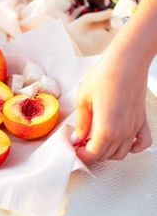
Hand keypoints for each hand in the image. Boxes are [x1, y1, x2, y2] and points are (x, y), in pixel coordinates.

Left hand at [75, 45, 151, 163]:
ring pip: (121, 153)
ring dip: (106, 152)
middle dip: (90, 153)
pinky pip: (141, 143)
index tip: (73, 149)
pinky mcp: (141, 120)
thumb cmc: (105, 75)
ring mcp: (134, 127)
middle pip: (105, 155)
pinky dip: (131, 148)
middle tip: (79, 144)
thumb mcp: (83, 100)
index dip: (81, 155)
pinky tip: (120, 141)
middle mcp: (123, 132)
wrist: (128, 60)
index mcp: (106, 129)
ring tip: (94, 141)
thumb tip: (78, 137)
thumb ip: (82, 123)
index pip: (93, 154)